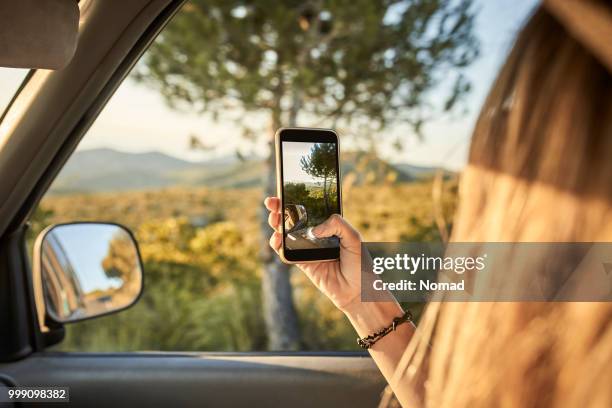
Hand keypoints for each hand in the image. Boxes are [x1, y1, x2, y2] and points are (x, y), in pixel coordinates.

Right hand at [264, 197, 361, 311]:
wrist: (358, 292)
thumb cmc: (360, 264)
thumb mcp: (354, 238)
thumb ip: (338, 225)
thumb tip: (315, 229)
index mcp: (329, 225)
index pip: (309, 208)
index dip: (296, 199)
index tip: (286, 190)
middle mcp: (316, 235)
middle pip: (294, 218)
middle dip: (280, 208)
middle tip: (272, 202)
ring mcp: (308, 249)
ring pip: (286, 233)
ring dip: (276, 224)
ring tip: (274, 218)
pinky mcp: (303, 263)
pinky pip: (286, 252)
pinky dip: (278, 245)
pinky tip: (277, 238)